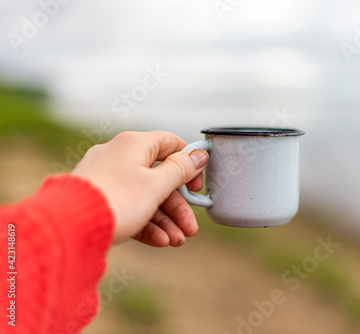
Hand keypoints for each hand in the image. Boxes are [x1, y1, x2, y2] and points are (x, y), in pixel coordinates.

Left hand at [72, 131, 208, 246]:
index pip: (170, 144)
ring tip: (177, 241)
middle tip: (190, 228)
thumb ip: (181, 170)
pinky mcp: (101, 200)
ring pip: (145, 197)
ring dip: (165, 220)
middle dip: (178, 207)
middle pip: (160, 179)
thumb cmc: (116, 200)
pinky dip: (146, 224)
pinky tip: (161, 241)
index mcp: (134, 144)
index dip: (188, 163)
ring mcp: (108, 179)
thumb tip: (200, 153)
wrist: (69, 228)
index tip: (196, 185)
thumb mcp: (157, 185)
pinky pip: (129, 208)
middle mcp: (120, 157)